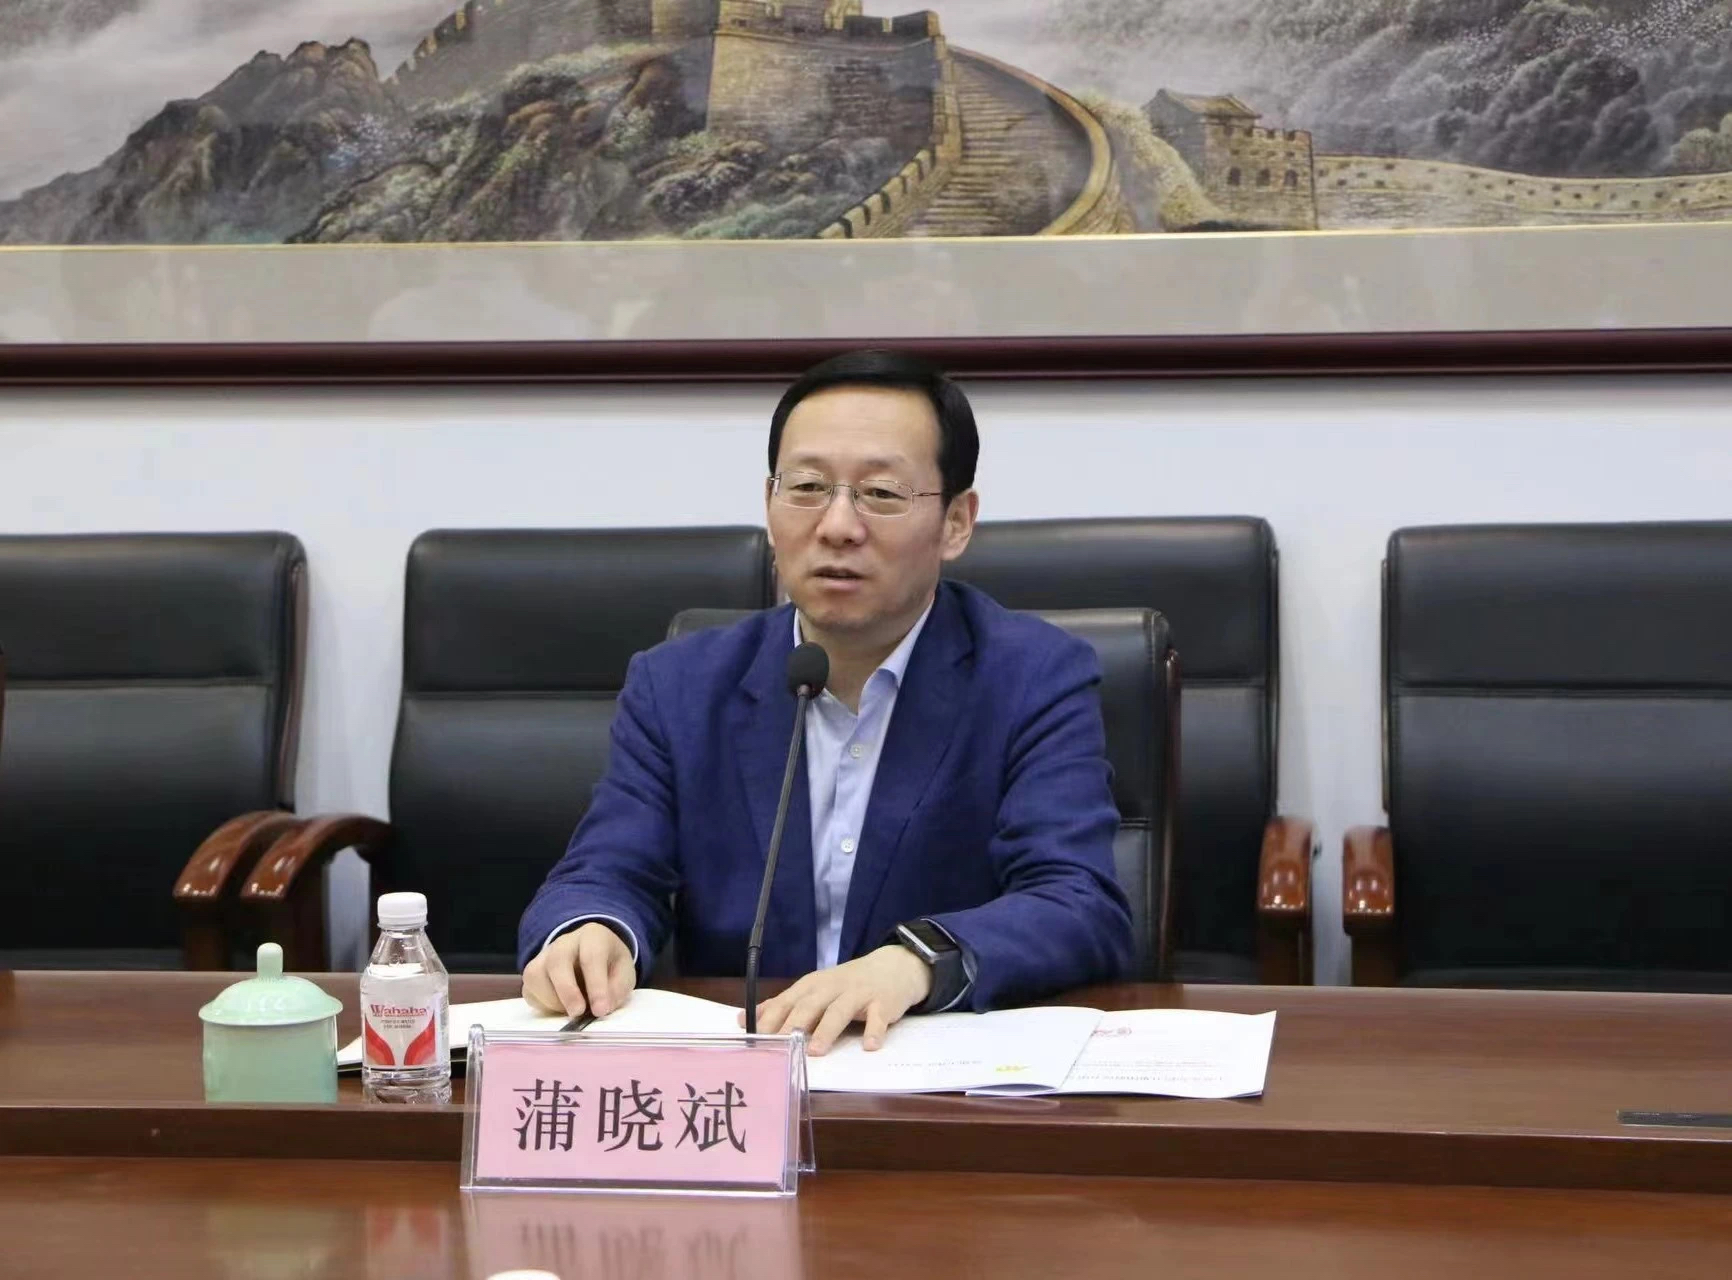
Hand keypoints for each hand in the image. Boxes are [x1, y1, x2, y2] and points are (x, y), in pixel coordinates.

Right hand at [522, 922, 636, 1018]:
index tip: (601, 1010)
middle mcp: (564, 942)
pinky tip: (560, 1007)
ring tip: (573, 1010)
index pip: (591, 957)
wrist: (592, 955)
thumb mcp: (623, 972)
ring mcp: (544, 956)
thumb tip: (602, 1008)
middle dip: (567, 991)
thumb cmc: (609, 964)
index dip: (596, 986)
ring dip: (553, 1000)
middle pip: (557, 961)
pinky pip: (529, 990)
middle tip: (578, 1013)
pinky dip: (543, 1005)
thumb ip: (617, 988)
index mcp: (593, 936)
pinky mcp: (532, 973)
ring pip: (536, 975)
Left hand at [743, 945, 931, 1054]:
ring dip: (827, 1031)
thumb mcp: (813, 990)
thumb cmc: (846, 984)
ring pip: (839, 1011)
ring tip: (816, 1052)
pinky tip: (870, 1046)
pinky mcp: (882, 1003)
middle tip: (781, 1046)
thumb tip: (743, 1018)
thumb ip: (781, 1005)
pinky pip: (878, 1018)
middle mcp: (832, 988)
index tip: (755, 1040)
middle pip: (809, 1005)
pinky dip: (874, 1031)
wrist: (893, 966)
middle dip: (793, 1025)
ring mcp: (858, 994)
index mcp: (811, 986)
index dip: (770, 1020)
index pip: (786, 1002)